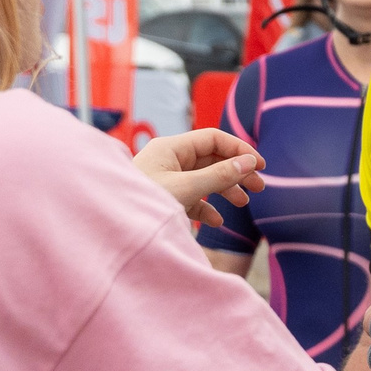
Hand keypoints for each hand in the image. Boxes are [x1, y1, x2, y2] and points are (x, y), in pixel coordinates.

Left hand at [134, 129, 265, 229]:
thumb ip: (219, 176)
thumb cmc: (143, 205)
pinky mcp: (163, 200)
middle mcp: (167, 160)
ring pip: (203, 178)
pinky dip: (206, 207)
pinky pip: (191, 198)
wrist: (111, 231)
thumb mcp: (186, 189)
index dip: (238, 150)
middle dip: (235, 171)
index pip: (212, 139)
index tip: (260, 166)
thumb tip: (249, 162)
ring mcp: (165, 180)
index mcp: (170, 148)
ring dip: (224, 189)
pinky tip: (216, 221)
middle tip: (259, 187)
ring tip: (242, 202)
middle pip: (210, 158)